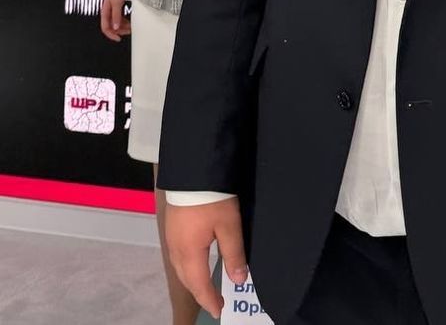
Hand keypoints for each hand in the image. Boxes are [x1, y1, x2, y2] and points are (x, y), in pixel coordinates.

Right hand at [99, 0, 130, 41]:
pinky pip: (120, 15)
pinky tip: (130, 19)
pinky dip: (125, 19)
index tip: (119, 39)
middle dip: (120, 30)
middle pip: (112, 25)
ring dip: (123, 25)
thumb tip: (115, 28)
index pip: (105, 27)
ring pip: (117, 21)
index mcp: (105, 11)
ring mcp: (113, 7)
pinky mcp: (118, 4)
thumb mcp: (117, 3)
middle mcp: (108, 10)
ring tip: (131, 26)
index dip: (111, 35)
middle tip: (129, 32)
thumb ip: (116, 16)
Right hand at [165, 197, 247, 318]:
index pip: (200, 285)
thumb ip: (234, 254)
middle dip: (200, 293)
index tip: (219, 310)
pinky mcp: (172, 226)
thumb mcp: (229, 225)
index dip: (210, 300)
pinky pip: (178, 256)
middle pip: (187, 279)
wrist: (192, 170)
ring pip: (180, 268)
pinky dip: (187, 267)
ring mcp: (171, 237)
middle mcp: (176, 249)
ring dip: (193, 280)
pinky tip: (195, 263)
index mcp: (190, 253)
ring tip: (206, 286)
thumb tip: (238, 280)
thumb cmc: (212, 198)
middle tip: (214, 301)